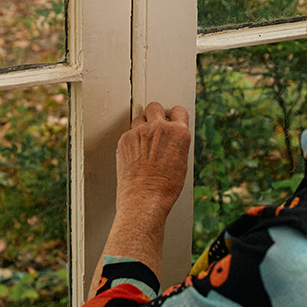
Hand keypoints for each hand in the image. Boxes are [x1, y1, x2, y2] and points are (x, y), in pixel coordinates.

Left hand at [116, 103, 191, 217]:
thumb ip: (176, 143)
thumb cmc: (165, 187)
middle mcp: (160, 128)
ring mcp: (140, 131)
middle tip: (154, 126)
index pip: (178, 110)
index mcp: (179, 133)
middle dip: (155, 114)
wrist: (144, 199)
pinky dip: (131, 141)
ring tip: (143, 145)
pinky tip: (135, 154)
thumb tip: (171, 138)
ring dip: (142, 127)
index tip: (171, 120)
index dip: (174, 116)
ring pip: (139, 119)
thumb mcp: (181, 162)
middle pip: (155, 107)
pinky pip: (129, 133)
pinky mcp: (125, 139)